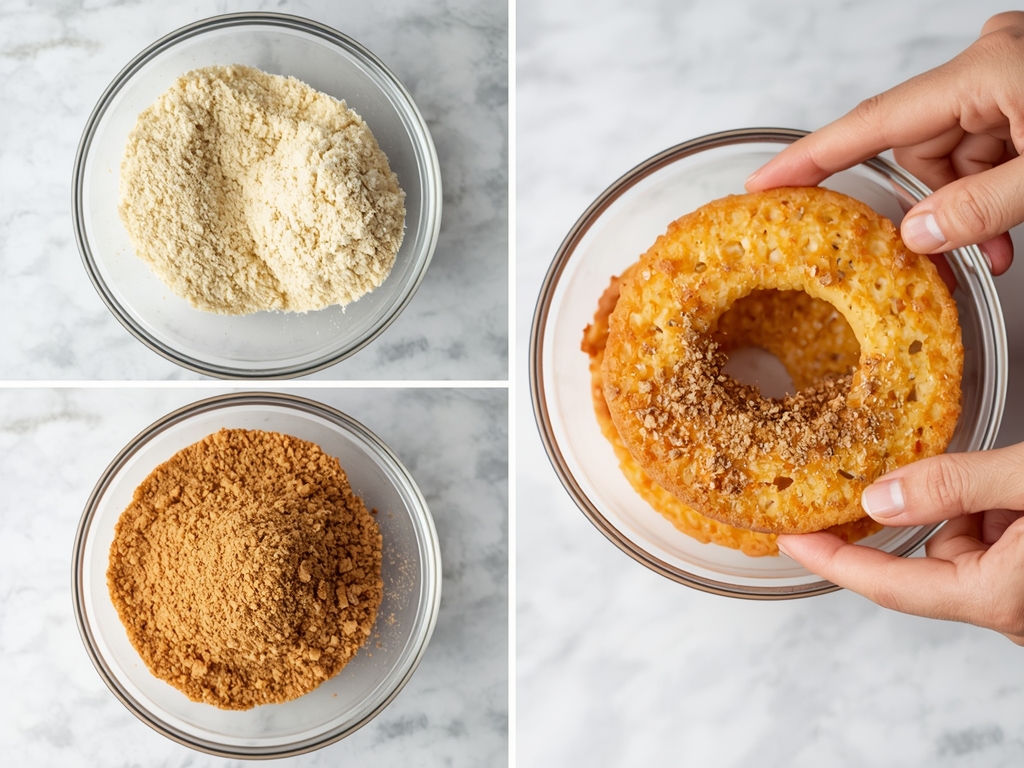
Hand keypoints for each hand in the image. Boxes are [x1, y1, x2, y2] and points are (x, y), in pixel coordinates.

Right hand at [746, 11, 1023, 273]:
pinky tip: (1004, 230)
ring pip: (952, 156)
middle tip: (942, 265)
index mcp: (983, 71)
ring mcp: (1007, 74)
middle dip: (928, 208)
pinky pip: (985, 149)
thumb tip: (918, 235)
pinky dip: (990, 191)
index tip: (763, 184)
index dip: (811, 157)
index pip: (873, 121)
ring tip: (990, 255)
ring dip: (965, 207)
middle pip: (917, 148)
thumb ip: (982, 206)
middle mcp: (986, 65)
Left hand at [777, 443, 1023, 644]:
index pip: (886, 583)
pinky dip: (989, 510)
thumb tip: (879, 498)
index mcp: (995, 596)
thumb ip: (953, 486)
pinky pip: (988, 542)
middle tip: (919, 461)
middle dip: (924, 507)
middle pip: (926, 554)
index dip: (831, 559)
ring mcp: (1020, 599)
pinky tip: (1014, 491)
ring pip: (958, 541)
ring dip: (968, 503)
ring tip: (1006, 480)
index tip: (790, 540)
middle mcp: (1008, 611)